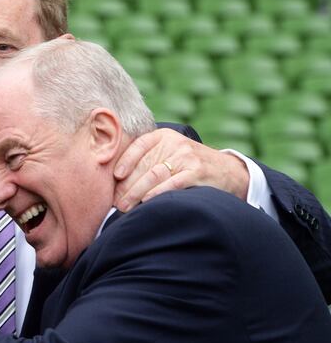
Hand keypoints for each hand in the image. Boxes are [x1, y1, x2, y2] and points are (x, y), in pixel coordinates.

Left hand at [113, 129, 249, 211]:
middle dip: (127, 185)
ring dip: (136, 193)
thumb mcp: (170, 153)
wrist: (228, 171)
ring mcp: (187, 157)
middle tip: (115, 201)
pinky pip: (173, 183)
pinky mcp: (197, 172)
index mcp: (164, 136)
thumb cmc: (189, 165)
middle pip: (144, 165)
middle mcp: (175, 143)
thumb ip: (148, 159)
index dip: (125, 160)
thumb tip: (117, 181)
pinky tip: (146, 201)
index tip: (115, 176)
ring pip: (155, 175)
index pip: (139, 145)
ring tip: (124, 206)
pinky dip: (158, 192)